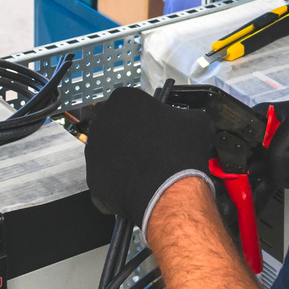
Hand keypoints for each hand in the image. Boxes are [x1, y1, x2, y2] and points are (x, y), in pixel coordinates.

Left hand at [85, 87, 215, 231]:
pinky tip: (139, 187)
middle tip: (153, 150)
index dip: (148, 118)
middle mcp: (101, 122)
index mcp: (123, 99)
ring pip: (110, 155)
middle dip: (132, 139)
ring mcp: (93, 152)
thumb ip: (184, 116)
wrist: (169, 188)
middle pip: (117, 128)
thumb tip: (186, 122)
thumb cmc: (180, 149)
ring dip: (124, 161)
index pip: (133, 104)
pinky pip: (107, 181)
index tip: (158, 128)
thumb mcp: (195, 120)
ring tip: (147, 171)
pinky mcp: (93, 179)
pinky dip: (120, 185)